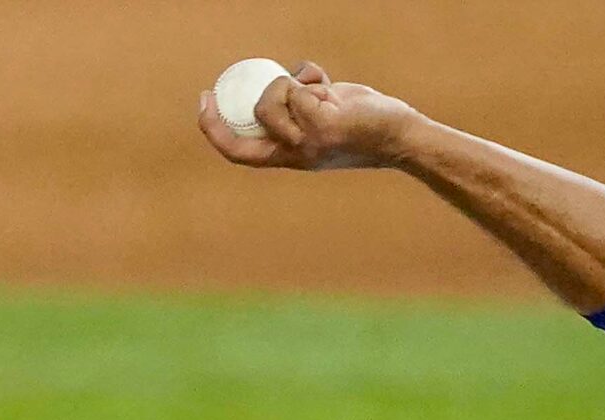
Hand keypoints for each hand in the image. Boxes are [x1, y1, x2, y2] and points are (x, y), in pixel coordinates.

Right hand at [197, 63, 421, 171]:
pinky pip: (298, 90)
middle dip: (217, 116)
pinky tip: (332, 87)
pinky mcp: (322, 127)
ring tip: (316, 86)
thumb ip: (301, 108)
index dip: (215, 131)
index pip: (240, 153)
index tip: (206, 103)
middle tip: (212, 89)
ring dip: (288, 82)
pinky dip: (311, 78)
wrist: (399, 137)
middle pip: (243, 132)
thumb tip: (286, 80)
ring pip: (271, 99)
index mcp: (290, 156)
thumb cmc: (363, 124)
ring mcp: (306, 142)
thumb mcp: (322, 120)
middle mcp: (294, 154)